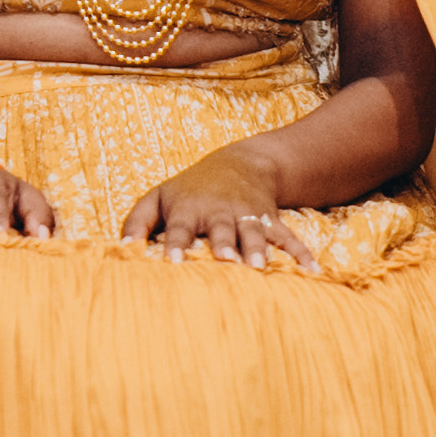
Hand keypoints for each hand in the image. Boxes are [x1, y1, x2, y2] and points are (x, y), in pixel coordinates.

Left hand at [124, 148, 319, 270]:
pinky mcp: (271, 220)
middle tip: (226, 260)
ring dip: (258, 249)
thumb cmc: (190, 188)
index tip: (172, 261)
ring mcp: (248, 215)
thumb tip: (122, 249)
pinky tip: (313, 272)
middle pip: (221, 229)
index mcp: (189, 208)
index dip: (175, 243)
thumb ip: (137, 222)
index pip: (179, 228)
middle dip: (224, 244)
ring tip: (261, 268)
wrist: (240, 164)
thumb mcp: (158, 197)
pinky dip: (301, 254)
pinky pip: (288, 238)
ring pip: (254, 232)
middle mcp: (220, 212)